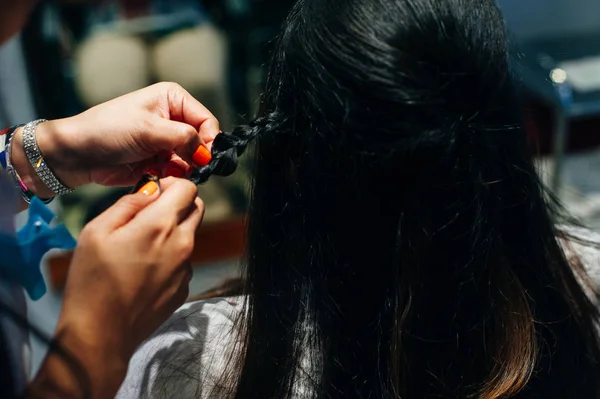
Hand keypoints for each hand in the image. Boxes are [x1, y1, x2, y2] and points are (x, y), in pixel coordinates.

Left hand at [11, 82, 218, 197]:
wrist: (77, 155)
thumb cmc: (107, 131)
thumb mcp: (148, 130)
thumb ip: (184, 138)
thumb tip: (208, 154)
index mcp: (173, 99)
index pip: (206, 120)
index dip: (209, 140)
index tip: (204, 158)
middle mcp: (173, 118)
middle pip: (202, 142)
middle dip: (197, 157)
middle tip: (187, 168)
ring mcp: (167, 141)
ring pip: (193, 160)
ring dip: (184, 169)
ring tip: (167, 173)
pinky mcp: (160, 161)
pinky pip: (179, 172)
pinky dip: (173, 177)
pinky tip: (159, 176)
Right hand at [33, 178, 201, 397]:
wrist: (101, 334)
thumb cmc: (92, 281)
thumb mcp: (97, 231)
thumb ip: (129, 204)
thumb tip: (150, 190)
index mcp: (161, 225)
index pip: (188, 188)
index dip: (171, 184)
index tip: (153, 192)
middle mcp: (182, 244)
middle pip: (196, 208)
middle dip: (177, 204)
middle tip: (148, 216)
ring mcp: (186, 268)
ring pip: (188, 236)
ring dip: (172, 233)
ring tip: (138, 251)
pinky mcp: (184, 288)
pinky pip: (183, 262)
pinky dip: (169, 258)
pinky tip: (143, 273)